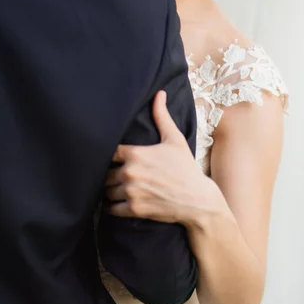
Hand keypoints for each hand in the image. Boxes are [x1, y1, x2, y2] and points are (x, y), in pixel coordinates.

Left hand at [105, 90, 222, 225]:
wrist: (197, 200)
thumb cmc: (186, 168)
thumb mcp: (174, 139)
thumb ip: (162, 116)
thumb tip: (159, 93)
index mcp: (136, 153)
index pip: (108, 153)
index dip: (110, 157)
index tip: (114, 160)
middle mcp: (130, 172)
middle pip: (105, 173)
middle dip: (110, 175)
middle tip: (116, 177)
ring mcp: (131, 192)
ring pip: (107, 191)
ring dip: (111, 191)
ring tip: (117, 190)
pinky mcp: (134, 209)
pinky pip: (112, 208)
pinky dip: (113, 207)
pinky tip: (119, 203)